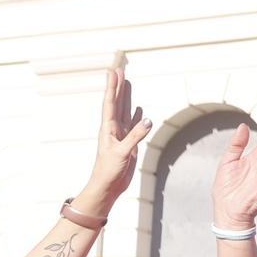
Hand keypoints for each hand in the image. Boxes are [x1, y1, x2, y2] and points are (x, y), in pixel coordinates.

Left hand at [76, 68, 151, 214]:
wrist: (108, 187)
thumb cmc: (109, 171)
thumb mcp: (122, 153)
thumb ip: (135, 136)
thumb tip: (148, 120)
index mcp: (108, 129)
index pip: (110, 103)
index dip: (112, 87)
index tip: (113, 71)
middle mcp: (114, 130)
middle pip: (117, 103)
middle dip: (119, 87)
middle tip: (120, 70)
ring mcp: (121, 136)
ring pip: (125, 111)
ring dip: (126, 97)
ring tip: (128, 83)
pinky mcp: (128, 144)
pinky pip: (133, 125)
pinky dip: (136, 116)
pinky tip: (139, 109)